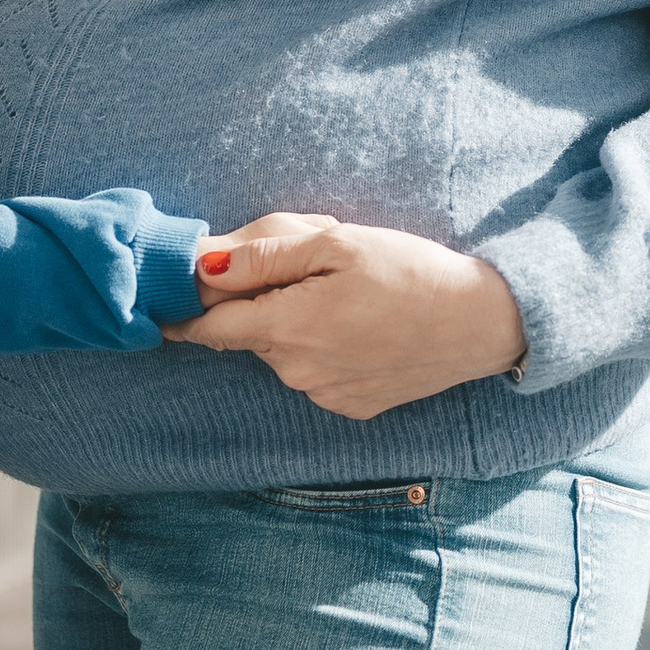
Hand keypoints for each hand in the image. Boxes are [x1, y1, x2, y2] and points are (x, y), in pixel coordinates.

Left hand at [164, 214, 527, 421]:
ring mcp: (324, 393)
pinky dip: (323, 348)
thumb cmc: (411, 271)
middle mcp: (297, 370)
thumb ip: (264, 256)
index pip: (210, 327)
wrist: (482, 321)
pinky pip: (314, 372)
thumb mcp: (336, 243)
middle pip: (250, 333)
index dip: (186, 312)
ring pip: (283, 352)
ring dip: (294, 324)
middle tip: (310, 266)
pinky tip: (364, 326)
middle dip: (260, 300)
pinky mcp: (351, 406)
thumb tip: (202, 267)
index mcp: (288, 327)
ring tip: (349, 294)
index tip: (167, 303)